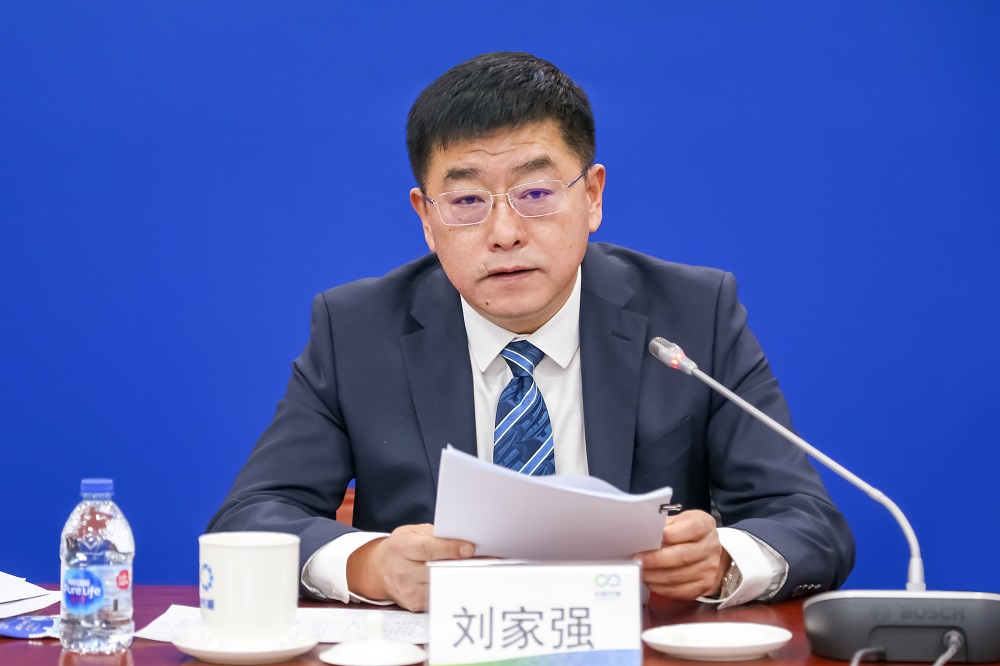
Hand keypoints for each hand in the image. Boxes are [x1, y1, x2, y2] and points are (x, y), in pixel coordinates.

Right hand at [346, 524, 474, 610]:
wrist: (379, 569)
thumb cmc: (400, 548)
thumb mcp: (413, 532)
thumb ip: (435, 535)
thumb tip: (460, 541)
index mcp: (402, 547)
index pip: (428, 549)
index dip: (450, 549)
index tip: (469, 549)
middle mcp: (402, 570)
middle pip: (436, 571)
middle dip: (458, 565)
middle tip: (479, 561)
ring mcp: (407, 590)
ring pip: (440, 587)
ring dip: (458, 579)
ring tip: (472, 571)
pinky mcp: (413, 604)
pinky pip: (438, 598)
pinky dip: (450, 590)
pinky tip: (458, 582)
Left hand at [634, 510, 729, 599]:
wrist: (707, 552)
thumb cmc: (687, 533)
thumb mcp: (679, 521)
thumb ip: (665, 526)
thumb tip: (643, 536)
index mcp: (704, 526)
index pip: (692, 528)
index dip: (670, 534)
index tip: (651, 538)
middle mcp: (711, 547)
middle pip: (683, 556)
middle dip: (656, 559)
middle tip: (638, 560)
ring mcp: (710, 568)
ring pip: (679, 576)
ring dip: (655, 576)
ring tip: (640, 571)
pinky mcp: (705, 585)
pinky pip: (680, 591)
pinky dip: (662, 587)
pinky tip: (651, 581)